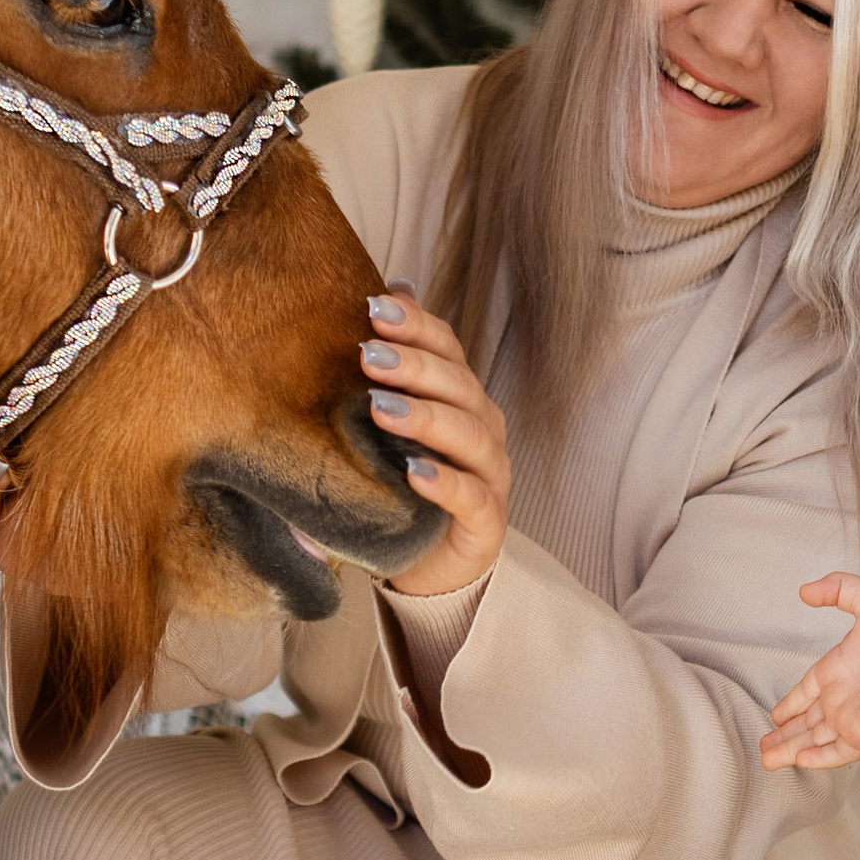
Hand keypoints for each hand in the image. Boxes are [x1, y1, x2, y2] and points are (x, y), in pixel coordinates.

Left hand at [363, 284, 511, 598]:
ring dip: (426, 417)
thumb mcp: (383, 429)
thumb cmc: (398, 486)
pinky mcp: (487, 523)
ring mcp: (491, 475)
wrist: (423, 565)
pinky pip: (473, 498)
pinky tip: (414, 473)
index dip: (416, 324)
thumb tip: (381, 294)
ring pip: (470, 435)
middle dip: (414, 365)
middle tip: (368, 354)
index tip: (373, 306)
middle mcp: (482, 428)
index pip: (448, 348)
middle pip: (459, 385)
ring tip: (380, 408)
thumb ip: (386, 372)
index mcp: (461, 397)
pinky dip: (447, 483)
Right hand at [760, 574, 859, 770]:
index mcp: (839, 668)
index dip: (791, 704)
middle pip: (807, 722)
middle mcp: (843, 696)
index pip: (807, 691)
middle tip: (763, 746)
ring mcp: (853, 717)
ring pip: (815, 740)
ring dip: (791, 750)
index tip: (776, 716)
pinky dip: (818, 759)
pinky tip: (799, 761)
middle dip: (785, 735)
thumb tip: (804, 591)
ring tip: (768, 759)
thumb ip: (838, 589)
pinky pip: (837, 753)